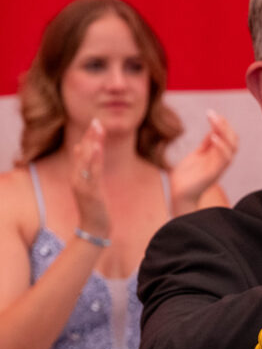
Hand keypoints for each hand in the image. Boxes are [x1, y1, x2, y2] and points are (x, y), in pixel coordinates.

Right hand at [71, 118, 109, 237]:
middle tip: (97, 121)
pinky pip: (91, 173)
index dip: (88, 137)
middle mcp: (77, 178)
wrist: (94, 228)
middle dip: (90, 137)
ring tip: (97, 129)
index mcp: (78, 175)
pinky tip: (96, 148)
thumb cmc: (93, 206)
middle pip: (83, 153)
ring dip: (92, 144)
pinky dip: (93, 160)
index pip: (82, 152)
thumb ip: (86, 166)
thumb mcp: (90, 183)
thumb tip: (80, 147)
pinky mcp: (89, 192)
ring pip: (86, 161)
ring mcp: (82, 185)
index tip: (95, 122)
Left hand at [169, 110, 237, 212]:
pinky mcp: (214, 174)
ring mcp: (219, 167)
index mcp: (217, 156)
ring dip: (224, 133)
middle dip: (225, 126)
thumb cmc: (186, 177)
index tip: (214, 114)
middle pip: (233, 140)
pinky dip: (221, 147)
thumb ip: (206, 145)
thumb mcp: (196, 155)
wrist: (179, 194)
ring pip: (231, 147)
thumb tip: (213, 130)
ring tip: (215, 121)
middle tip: (213, 114)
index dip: (224, 125)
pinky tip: (212, 136)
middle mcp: (221, 161)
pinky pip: (224, 159)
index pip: (228, 138)